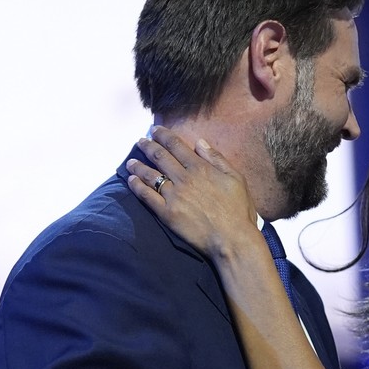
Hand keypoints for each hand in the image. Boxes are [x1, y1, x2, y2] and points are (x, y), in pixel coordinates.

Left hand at [125, 126, 263, 258]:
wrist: (232, 238)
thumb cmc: (238, 210)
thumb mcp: (235, 178)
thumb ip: (217, 158)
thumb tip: (199, 142)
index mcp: (200, 168)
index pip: (177, 146)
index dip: (163, 135)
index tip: (155, 130)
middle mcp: (184, 178)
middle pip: (160, 157)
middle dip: (148, 146)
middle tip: (140, 141)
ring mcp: (174, 195)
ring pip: (150, 175)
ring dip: (138, 165)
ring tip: (131, 161)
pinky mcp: (167, 213)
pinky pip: (147, 196)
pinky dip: (137, 186)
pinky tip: (130, 180)